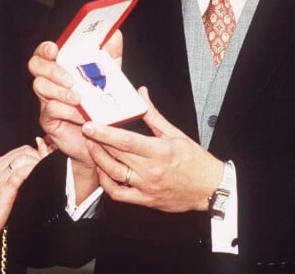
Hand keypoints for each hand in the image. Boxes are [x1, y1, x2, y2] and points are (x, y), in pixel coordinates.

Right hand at [0, 139, 50, 241]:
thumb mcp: (2, 186)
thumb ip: (15, 176)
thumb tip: (32, 172)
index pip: (21, 150)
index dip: (36, 152)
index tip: (45, 159)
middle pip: (24, 151)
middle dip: (39, 155)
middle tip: (49, 163)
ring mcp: (0, 176)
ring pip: (23, 158)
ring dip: (38, 161)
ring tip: (46, 168)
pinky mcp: (4, 187)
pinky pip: (20, 172)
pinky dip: (32, 169)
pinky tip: (39, 172)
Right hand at [29, 31, 122, 165]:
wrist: (102, 137)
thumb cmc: (101, 102)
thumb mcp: (110, 75)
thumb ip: (111, 54)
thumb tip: (114, 34)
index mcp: (62, 66)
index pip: (45, 51)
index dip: (45, 48)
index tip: (55, 49)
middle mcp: (51, 80)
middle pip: (35, 65)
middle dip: (52, 69)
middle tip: (70, 79)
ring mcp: (46, 99)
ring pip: (40, 87)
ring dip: (60, 91)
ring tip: (79, 98)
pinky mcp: (49, 119)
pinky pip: (50, 109)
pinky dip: (67, 111)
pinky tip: (82, 115)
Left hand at [82, 87, 223, 212]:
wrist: (209, 189)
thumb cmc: (194, 159)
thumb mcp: (175, 133)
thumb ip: (153, 114)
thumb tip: (141, 93)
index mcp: (159, 151)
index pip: (126, 141)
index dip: (105, 133)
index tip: (90, 125)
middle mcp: (150, 171)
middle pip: (116, 155)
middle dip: (97, 142)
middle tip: (86, 130)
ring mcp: (146, 188)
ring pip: (114, 174)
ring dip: (98, 159)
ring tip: (91, 146)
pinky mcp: (145, 200)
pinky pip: (119, 194)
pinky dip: (106, 183)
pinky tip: (102, 170)